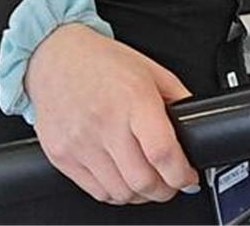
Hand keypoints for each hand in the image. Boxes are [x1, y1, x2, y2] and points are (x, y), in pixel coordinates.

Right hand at [25, 23, 199, 204]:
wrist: (53, 54)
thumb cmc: (99, 60)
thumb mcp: (149, 70)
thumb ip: (176, 97)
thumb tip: (196, 128)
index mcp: (133, 99)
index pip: (162, 154)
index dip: (182, 175)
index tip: (188, 176)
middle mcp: (106, 122)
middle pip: (144, 182)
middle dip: (165, 190)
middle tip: (169, 182)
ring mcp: (81, 142)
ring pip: (121, 193)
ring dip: (140, 194)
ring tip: (143, 179)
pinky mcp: (62, 155)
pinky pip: (96, 192)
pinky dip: (114, 192)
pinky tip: (119, 176)